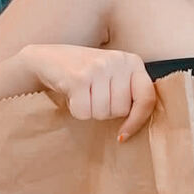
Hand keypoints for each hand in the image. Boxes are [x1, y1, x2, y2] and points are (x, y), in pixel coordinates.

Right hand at [21, 44, 156, 140]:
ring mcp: (99, 67)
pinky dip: (76, 110)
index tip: (123, 134)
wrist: (47, 58)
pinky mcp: (79, 77)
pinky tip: (72, 95)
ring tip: (83, 95)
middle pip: (121, 110)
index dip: (137, 120)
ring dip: (90, 111)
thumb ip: (128, 92)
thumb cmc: (84, 73)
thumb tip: (138, 125)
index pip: (147, 98)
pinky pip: (84, 111)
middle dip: (105, 112)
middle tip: (93, 98)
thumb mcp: (113, 76)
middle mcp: (119, 61)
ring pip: (102, 113)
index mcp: (133, 62)